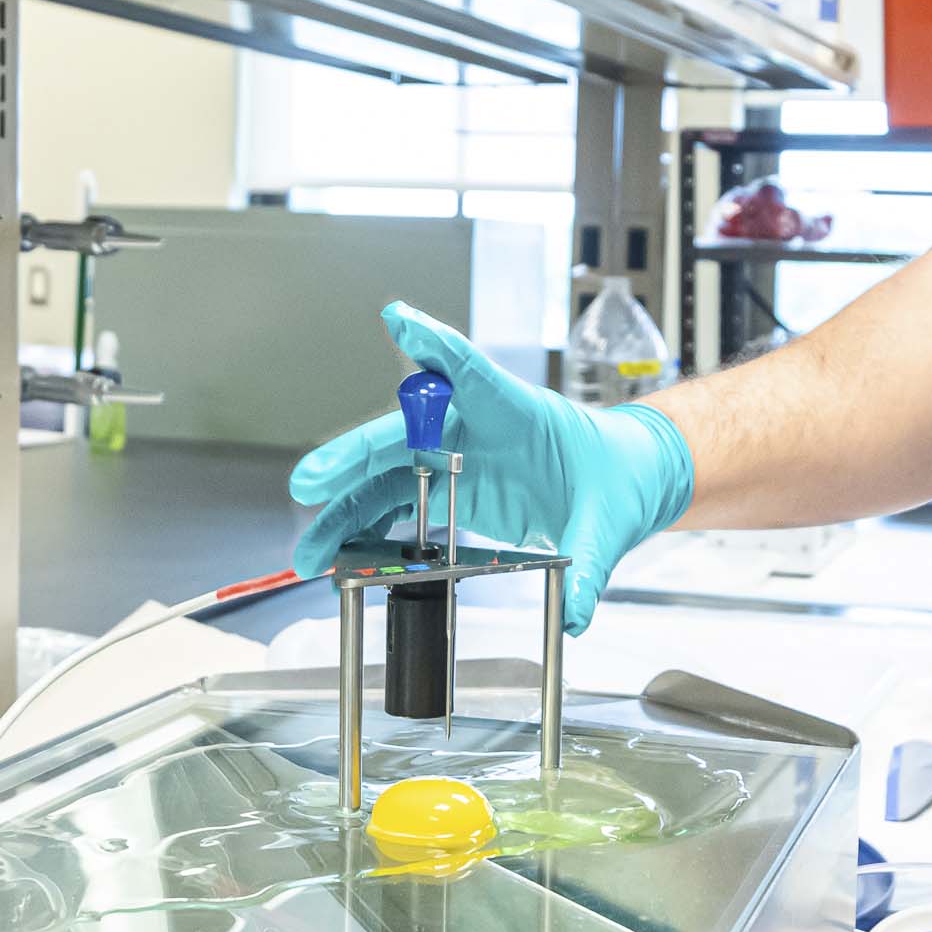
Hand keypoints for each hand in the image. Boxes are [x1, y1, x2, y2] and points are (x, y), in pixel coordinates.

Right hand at [287, 302, 695, 631]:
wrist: (621, 480)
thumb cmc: (614, 476)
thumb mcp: (608, 523)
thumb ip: (587, 563)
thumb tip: (576, 613)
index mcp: (519, 413)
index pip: (474, 371)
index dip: (435, 344)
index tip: (401, 319)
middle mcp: (475, 426)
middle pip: (403, 432)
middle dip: (351, 458)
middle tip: (310, 482)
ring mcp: (456, 456)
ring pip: (387, 476)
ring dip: (344, 512)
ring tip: (310, 550)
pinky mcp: (450, 487)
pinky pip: (396, 504)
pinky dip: (366, 529)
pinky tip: (341, 554)